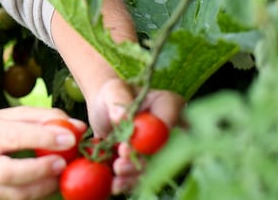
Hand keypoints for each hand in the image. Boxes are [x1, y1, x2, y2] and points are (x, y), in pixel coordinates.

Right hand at [0, 106, 86, 199]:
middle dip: (40, 169)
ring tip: (61, 174)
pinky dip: (38, 194)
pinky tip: (52, 183)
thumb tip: (77, 127)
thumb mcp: (8, 116)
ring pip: (14, 194)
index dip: (43, 137)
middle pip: (8, 172)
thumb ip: (42, 118)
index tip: (70, 137)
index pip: (13, 135)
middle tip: (63, 162)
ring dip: (43, 187)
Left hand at [87, 78, 184, 193]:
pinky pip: (143, 176)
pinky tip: (116, 185)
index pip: (169, 122)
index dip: (150, 139)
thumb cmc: (112, 95)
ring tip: (116, 175)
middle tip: (120, 165)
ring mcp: (163, 149)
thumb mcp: (112, 91)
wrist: (105, 111)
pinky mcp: (150, 163)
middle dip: (142, 162)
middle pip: (165, 151)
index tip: (126, 147)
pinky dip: (129, 182)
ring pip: (155, 167)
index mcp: (169, 105)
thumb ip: (118, 101)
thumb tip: (121, 118)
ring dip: (135, 175)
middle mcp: (172, 129)